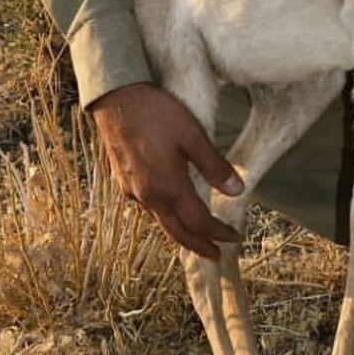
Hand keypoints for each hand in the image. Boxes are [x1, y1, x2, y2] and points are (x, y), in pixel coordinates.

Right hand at [90, 82, 244, 259]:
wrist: (115, 99)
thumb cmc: (157, 113)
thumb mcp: (193, 135)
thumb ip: (214, 165)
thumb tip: (237, 190)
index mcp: (168, 187)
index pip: (198, 223)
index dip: (218, 233)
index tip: (235, 238)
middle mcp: (148, 196)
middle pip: (177, 232)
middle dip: (199, 246)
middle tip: (217, 255)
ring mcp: (132, 191)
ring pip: (160, 221)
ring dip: (181, 232)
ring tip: (198, 235)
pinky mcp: (123, 182)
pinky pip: (148, 208)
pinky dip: (165, 216)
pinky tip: (172, 208)